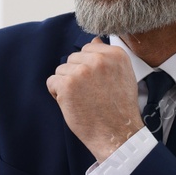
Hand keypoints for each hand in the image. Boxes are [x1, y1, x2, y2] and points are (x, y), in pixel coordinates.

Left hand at [45, 39, 143, 162]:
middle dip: (76, 75)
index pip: (88, 49)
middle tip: (89, 94)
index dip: (87, 67)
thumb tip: (94, 41)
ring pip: (61, 70)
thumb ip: (108, 58)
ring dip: (66, 85)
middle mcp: (98, 59)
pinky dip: (57, 94)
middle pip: (72, 58)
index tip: (96, 83)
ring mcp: (82, 71)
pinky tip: (73, 104)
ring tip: (82, 100)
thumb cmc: (119, 108)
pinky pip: (51, 82)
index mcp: (115, 54)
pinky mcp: (67, 84)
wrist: (117, 133)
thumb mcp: (123, 76)